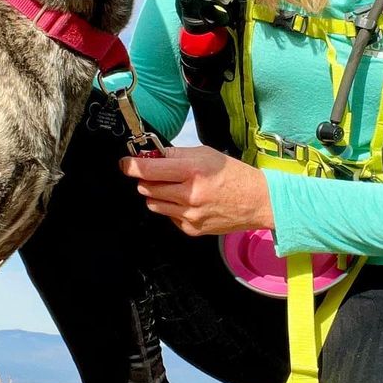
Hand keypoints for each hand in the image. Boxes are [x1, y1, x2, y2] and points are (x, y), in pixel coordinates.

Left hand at [118, 145, 274, 236]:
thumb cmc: (234, 175)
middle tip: (158, 173)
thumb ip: (176, 155)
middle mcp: (189, 194)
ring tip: (175, 187)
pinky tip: (188, 201)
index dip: (131, 166)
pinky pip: (168, 216)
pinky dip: (172, 207)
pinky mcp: (191, 229)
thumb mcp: (205, 154)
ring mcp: (189, 215)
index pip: (149, 169)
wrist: (257, 200)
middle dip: (147, 179)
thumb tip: (151, 155)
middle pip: (147, 188)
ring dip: (157, 194)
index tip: (125, 164)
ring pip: (153, 204)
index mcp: (192, 171)